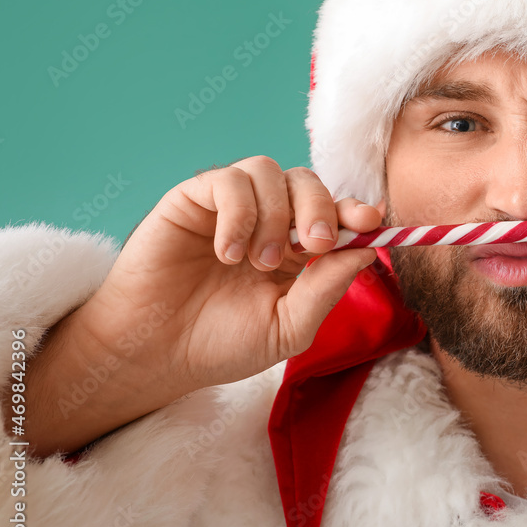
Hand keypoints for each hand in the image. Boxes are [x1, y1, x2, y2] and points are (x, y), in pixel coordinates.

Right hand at [78, 156, 381, 390]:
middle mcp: (267, 219)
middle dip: (320, 208)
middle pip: (307, 181)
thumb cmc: (221, 344)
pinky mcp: (193, 199)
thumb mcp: (288, 326)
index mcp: (296, 249)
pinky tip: (228, 253)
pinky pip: (227, 181)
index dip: (355, 210)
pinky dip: (238, 213)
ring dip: (275, 215)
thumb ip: (326, 289)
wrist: (156, 355)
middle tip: (313, 246)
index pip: (335, 212)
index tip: (369, 221)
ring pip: (269, 170)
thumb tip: (367, 250)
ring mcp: (230, 207)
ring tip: (260, 262)